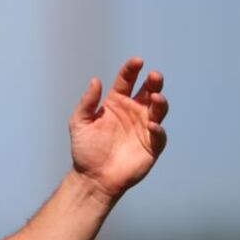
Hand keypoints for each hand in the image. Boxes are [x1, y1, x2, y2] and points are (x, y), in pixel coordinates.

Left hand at [69, 57, 168, 201]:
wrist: (93, 178)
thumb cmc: (85, 149)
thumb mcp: (79, 122)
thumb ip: (87, 102)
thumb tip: (95, 80)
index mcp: (116, 103)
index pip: (127, 81)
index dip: (132, 70)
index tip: (137, 61)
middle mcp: (133, 112)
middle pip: (148, 91)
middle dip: (153, 82)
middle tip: (155, 75)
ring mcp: (144, 128)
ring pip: (158, 110)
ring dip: (160, 102)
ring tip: (156, 97)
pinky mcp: (151, 146)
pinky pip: (159, 135)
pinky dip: (158, 129)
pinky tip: (151, 125)